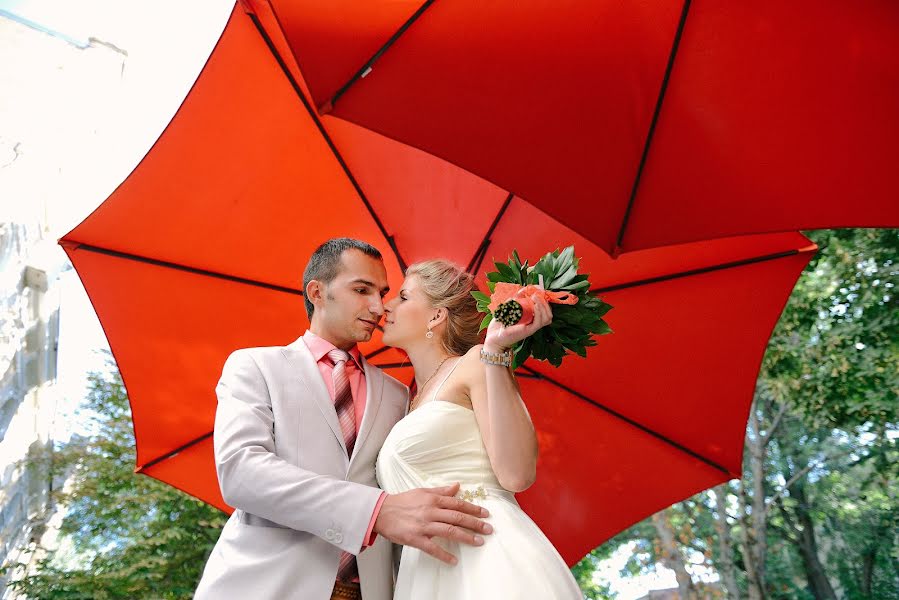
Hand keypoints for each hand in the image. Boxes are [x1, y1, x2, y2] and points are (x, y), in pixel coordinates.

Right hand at [373, 482, 492, 563]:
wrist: (381, 512)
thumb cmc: (402, 502)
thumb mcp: (422, 491)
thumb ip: (441, 491)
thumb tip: (457, 486)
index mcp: (433, 499)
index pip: (458, 504)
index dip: (473, 508)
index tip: (485, 513)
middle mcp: (430, 511)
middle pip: (458, 517)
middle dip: (475, 523)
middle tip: (488, 529)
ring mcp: (424, 525)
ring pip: (449, 531)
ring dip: (466, 537)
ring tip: (479, 542)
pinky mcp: (415, 538)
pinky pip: (432, 548)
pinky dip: (444, 554)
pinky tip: (454, 560)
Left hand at [484, 293, 552, 351]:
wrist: (493, 336)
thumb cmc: (500, 322)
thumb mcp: (509, 306)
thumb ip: (517, 297)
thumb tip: (526, 288)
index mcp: (531, 317)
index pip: (544, 309)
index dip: (544, 299)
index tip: (538, 290)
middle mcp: (533, 322)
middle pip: (548, 313)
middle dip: (545, 302)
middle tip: (537, 294)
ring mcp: (532, 327)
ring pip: (547, 318)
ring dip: (543, 306)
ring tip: (536, 298)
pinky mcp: (528, 331)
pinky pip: (539, 322)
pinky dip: (539, 312)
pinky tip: (535, 305)